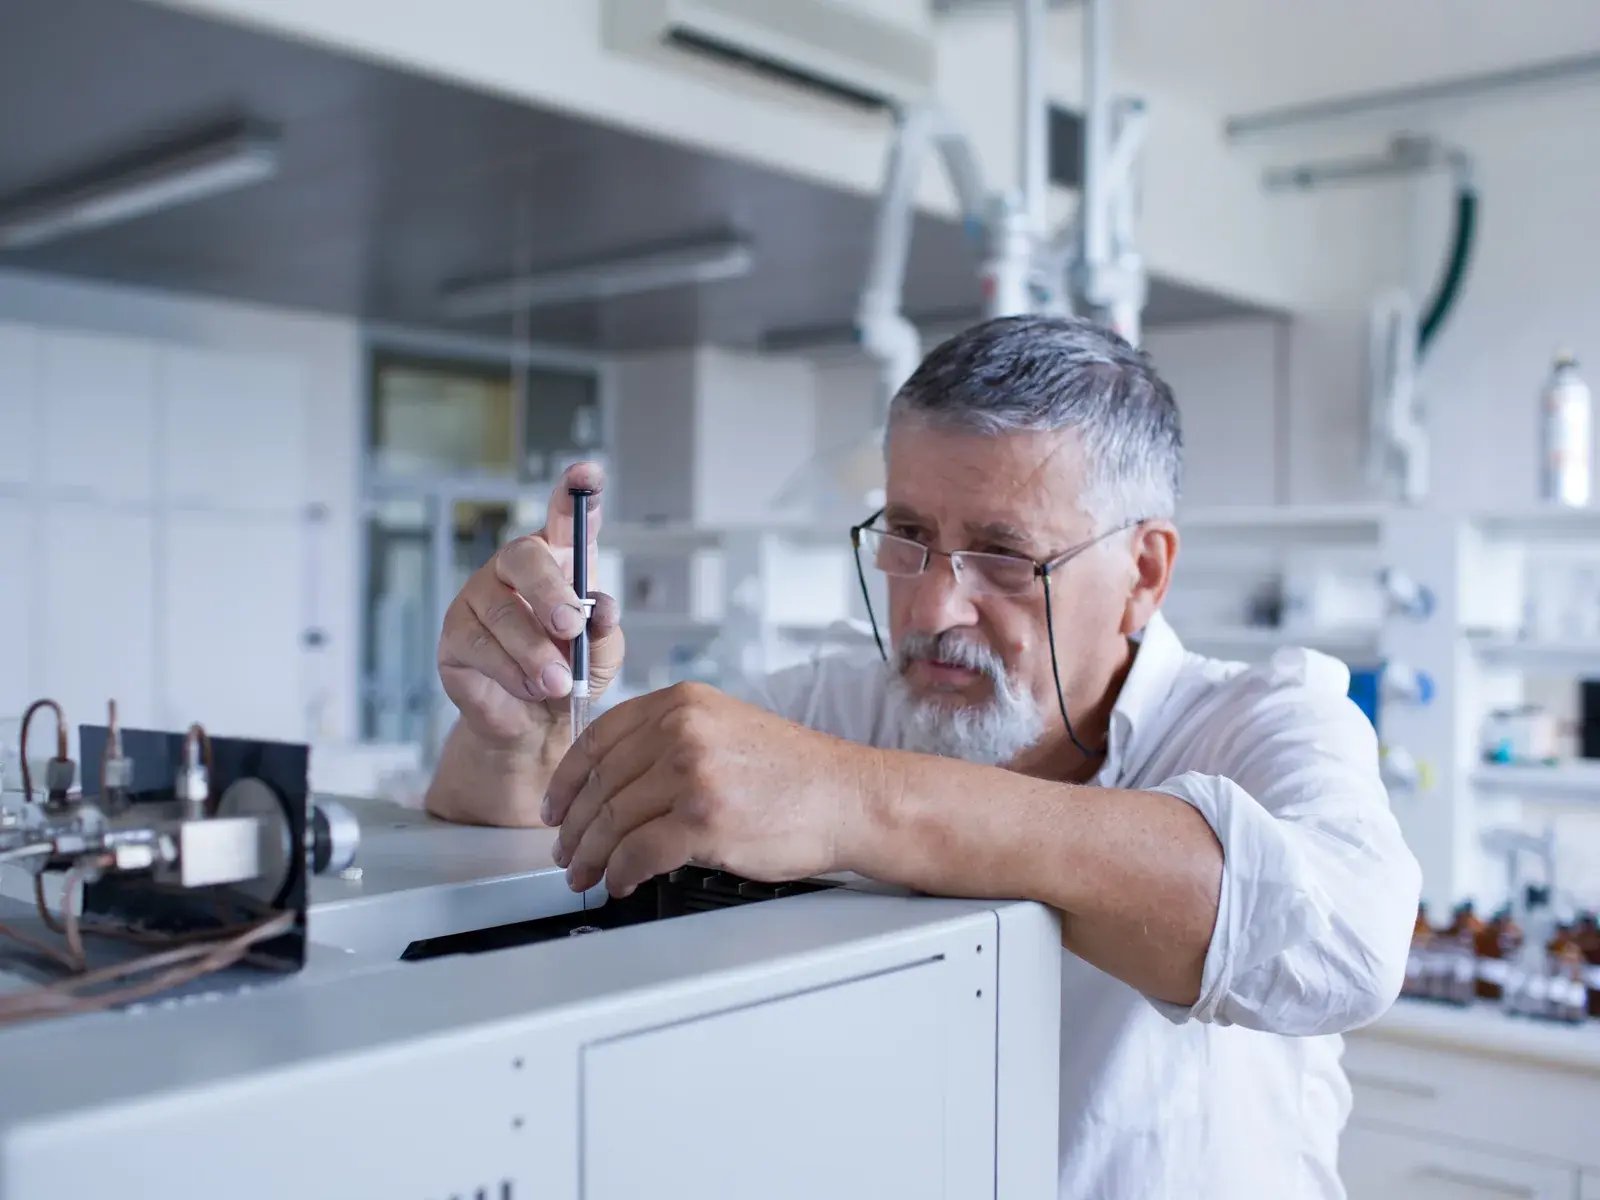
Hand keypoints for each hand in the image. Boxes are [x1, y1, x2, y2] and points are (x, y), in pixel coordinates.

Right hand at [436, 462, 623, 747]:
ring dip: (536, 652)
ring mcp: (478, 596)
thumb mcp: (602, 655)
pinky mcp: (454, 633)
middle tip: (571, 627)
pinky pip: (480, 647)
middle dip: (551, 594)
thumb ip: (605, 630)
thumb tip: (601, 609)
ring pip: (504, 614)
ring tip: (557, 681)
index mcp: (559, 561)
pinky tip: (528, 687)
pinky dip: (511, 673)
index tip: (588, 474)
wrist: (536, 725)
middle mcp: (514, 569)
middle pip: (524, 557)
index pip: (564, 516)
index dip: (574, 492)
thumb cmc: (570, 675)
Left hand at [544, 682, 879, 897]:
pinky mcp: (703, 821)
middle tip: (566, 852)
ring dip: (591, 856)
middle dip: (574, 827)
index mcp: (683, 703)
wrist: (848, 798)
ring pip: (611, 821)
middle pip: (599, 784)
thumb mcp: (726, 728)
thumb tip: (614, 780)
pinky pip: (637, 853)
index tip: (555, 805)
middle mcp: (682, 730)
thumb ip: (670, 739)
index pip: (598, 738)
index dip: (566, 780)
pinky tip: (621, 882)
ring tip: (586, 874)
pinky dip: (620, 874)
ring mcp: (692, 774)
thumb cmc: (795, 773)